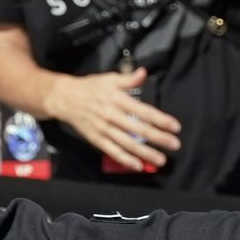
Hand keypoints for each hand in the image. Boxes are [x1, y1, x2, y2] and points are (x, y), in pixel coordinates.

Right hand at [43, 68, 182, 171]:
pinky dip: (125, 159)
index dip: (160, 119)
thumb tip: (144, 73)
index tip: (175, 126)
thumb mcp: (109, 78)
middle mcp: (112, 115)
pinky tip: (138, 165)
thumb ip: (128, 79)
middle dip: (158, 138)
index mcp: (117, 99)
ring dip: (145, 153)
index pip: (143, 111)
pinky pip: (112, 151)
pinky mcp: (96, 139)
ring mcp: (103, 129)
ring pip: (127, 143)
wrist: (64, 98)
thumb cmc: (90, 87)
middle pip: (139, 129)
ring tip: (161, 160)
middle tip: (175, 145)